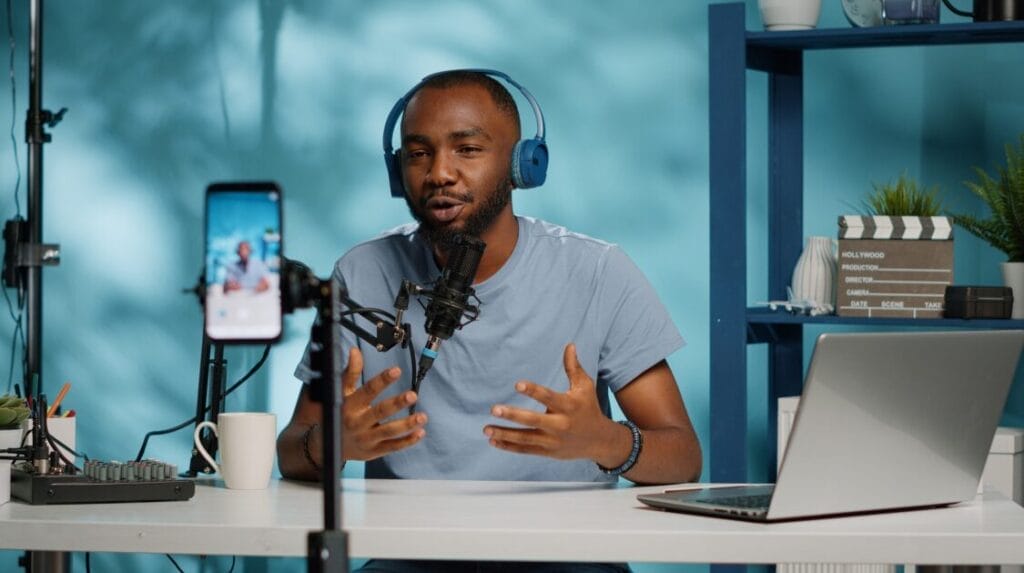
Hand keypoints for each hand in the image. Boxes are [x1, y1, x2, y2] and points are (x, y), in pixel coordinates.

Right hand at [341, 347, 426, 460]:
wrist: (327, 445)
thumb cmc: (339, 414)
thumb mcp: (341, 393)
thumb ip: (351, 373)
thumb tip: (355, 351)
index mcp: (350, 406)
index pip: (367, 391)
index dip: (382, 380)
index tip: (396, 371)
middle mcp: (358, 423)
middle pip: (379, 412)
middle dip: (397, 403)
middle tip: (413, 395)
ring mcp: (366, 439)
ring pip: (388, 432)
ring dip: (407, 425)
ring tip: (422, 416)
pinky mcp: (373, 451)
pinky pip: (392, 447)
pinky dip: (407, 441)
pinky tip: (420, 432)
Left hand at [483, 343, 620, 461]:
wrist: (599, 440)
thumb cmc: (589, 408)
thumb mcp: (584, 387)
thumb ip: (573, 367)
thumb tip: (569, 345)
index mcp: (568, 406)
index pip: (548, 397)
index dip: (533, 390)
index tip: (517, 384)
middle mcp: (560, 424)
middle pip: (533, 420)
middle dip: (513, 416)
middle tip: (494, 409)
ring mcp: (553, 441)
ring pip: (526, 438)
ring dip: (505, 434)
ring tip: (486, 429)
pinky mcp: (548, 452)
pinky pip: (526, 450)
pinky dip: (509, 446)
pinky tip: (493, 441)